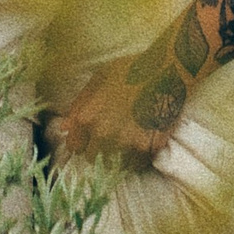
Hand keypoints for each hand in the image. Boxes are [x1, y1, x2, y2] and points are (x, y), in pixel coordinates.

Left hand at [44, 55, 180, 165]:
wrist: (168, 70)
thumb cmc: (130, 70)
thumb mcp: (98, 79)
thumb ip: (79, 105)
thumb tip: (64, 128)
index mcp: (88, 117)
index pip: (75, 147)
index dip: (82, 141)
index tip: (90, 137)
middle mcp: (105, 133)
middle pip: (93, 158)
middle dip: (99, 149)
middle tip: (111, 135)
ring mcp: (128, 142)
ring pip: (115, 164)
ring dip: (119, 155)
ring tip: (128, 137)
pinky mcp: (149, 147)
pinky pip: (137, 163)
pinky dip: (138, 157)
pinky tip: (142, 140)